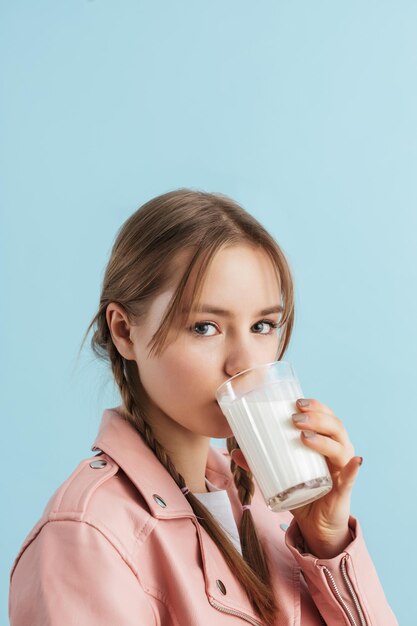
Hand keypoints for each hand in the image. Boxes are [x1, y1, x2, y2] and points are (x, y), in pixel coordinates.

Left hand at [231, 398, 362, 558]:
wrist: (316, 525)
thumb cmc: (301, 493)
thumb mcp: (279, 475)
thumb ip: (259, 463)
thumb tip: (234, 451)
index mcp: (326, 443)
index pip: (326, 417)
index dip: (316, 406)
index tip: (297, 401)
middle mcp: (339, 453)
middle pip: (335, 427)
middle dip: (317, 418)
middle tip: (295, 417)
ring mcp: (342, 471)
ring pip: (341, 448)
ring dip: (324, 439)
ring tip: (303, 436)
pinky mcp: (344, 491)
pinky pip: (351, 478)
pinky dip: (353, 469)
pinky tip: (356, 461)